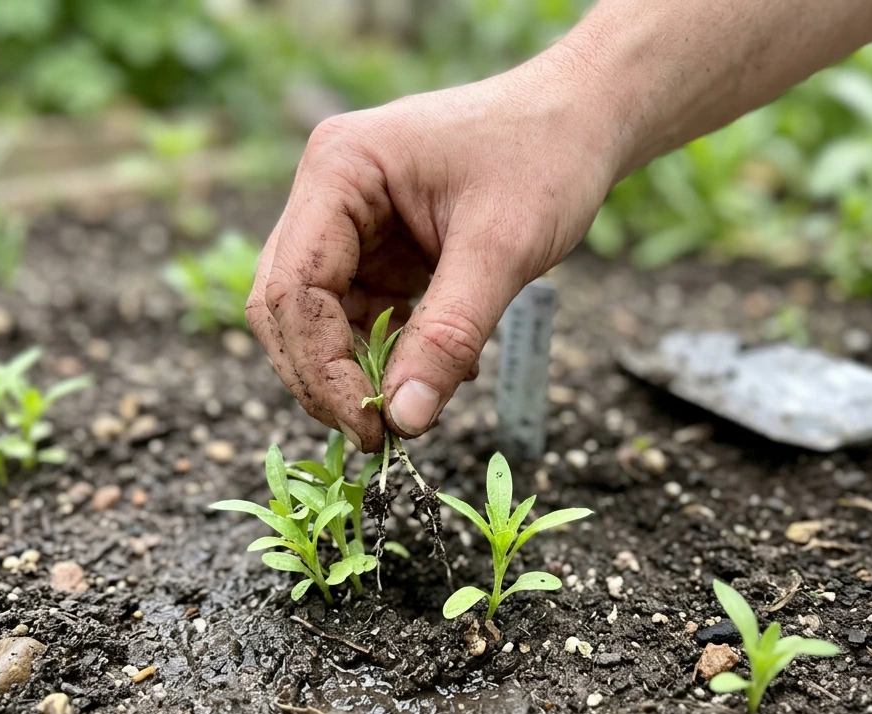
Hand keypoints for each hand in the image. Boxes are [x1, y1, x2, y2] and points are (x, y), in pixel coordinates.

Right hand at [247, 48, 619, 451]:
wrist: (583, 121)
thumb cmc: (546, 157)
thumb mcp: (502, 251)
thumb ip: (448, 337)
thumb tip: (403, 421)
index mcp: (340, 170)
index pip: (294, 288)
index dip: (320, 368)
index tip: (369, 427)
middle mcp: (328, 193)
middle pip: (288, 308)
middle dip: (327, 378)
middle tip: (378, 435)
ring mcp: (350, 223)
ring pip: (320, 321)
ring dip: (359, 373)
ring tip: (419, 405)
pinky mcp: (377, 250)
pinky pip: (361, 317)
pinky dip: (391, 356)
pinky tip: (443, 370)